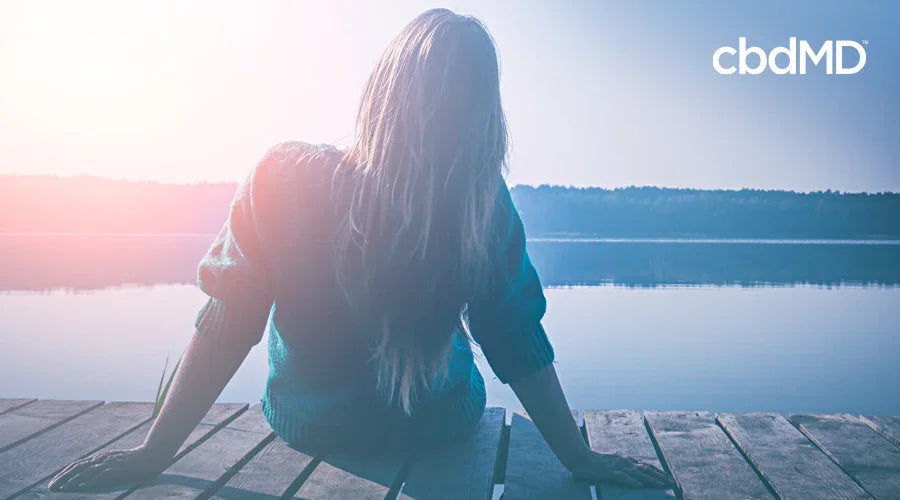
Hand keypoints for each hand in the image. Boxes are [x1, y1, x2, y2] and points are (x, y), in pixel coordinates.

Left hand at [48, 445, 169, 491]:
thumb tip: (92, 475)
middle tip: (51, 487)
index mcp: (101, 457)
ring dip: (71, 479)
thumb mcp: (117, 462)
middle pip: (78, 467)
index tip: (55, 482)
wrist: (152, 455)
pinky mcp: (116, 468)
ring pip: (85, 470)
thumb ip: (105, 467)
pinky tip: (79, 486)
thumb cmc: (136, 461)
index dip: (65, 473)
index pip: (79, 464)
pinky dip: (87, 480)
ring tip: (60, 487)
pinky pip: (98, 474)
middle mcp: (102, 458)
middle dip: (63, 477)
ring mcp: (109, 462)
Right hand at [566, 450, 674, 488]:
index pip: (646, 466)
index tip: (669, 478)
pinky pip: (622, 477)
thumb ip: (623, 468)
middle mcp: (624, 461)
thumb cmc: (595, 463)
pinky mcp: (609, 472)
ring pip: (637, 473)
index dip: (659, 472)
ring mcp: (617, 466)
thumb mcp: (612, 464)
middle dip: (660, 476)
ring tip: (662, 485)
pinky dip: (631, 481)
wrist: (580, 458)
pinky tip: (639, 485)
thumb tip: (634, 476)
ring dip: (651, 479)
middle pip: (646, 469)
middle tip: (672, 483)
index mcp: (626, 460)